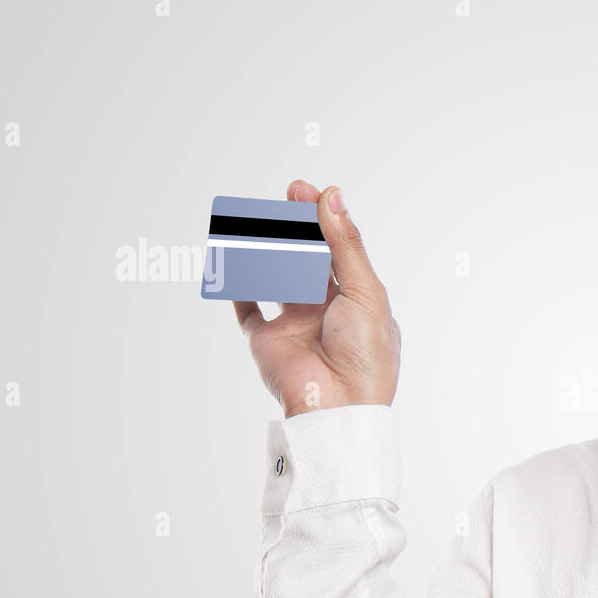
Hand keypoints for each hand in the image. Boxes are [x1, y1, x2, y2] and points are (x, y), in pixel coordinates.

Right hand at [233, 181, 399, 417]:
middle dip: (295, 229)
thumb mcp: (365, 291)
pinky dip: (237, 283)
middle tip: (283, 201)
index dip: (323, 219)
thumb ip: (345, 245)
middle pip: (306, 259)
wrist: (339, 406)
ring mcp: (295, 324)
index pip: (338, 250)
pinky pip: (247, 308)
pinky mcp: (267, 340)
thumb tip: (332, 196)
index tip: (305, 191)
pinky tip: (232, 256)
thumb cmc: (365, 354)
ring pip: (275, 277)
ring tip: (255, 222)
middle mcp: (327, 311)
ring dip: (265, 250)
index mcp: (358, 300)